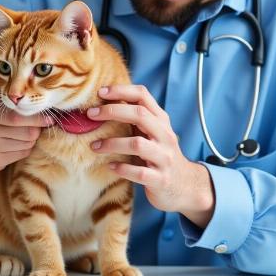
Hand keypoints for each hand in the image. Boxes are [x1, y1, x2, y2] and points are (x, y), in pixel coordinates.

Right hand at [0, 83, 53, 189]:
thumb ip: (14, 94)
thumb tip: (46, 93)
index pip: (19, 105)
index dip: (37, 110)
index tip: (49, 112)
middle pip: (24, 124)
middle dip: (39, 125)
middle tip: (46, 122)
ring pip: (27, 140)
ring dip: (33, 137)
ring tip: (27, 133)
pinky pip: (22, 152)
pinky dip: (26, 148)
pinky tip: (18, 144)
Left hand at [87, 85, 214, 224]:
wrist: (185, 185)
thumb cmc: (160, 154)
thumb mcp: (154, 132)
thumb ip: (137, 117)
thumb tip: (106, 100)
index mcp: (161, 120)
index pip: (143, 96)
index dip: (122, 90)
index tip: (100, 92)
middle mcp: (165, 136)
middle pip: (140, 115)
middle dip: (112, 111)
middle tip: (90, 114)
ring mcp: (164, 158)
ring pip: (137, 144)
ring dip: (112, 143)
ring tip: (94, 146)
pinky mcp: (161, 179)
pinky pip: (139, 172)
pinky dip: (123, 168)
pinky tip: (110, 166)